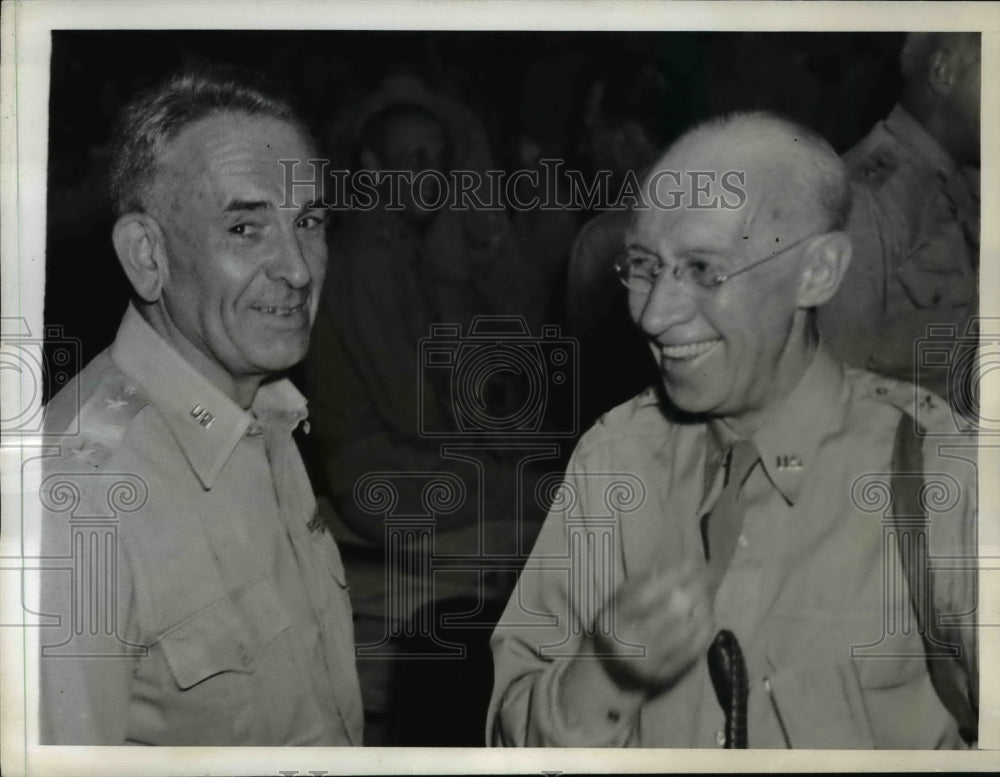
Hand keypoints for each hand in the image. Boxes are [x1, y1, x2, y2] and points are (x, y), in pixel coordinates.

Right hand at [590, 559, 714, 693]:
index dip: (670, 577)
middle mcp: (627, 645)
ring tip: (707, 594)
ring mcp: (647, 664)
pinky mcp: (663, 677)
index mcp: (611, 623)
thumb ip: (637, 584)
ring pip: (685, 632)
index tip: (690, 562)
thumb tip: (669, 568)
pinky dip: (704, 632)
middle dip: (692, 590)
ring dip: (701, 610)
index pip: (645, 595)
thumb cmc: (615, 627)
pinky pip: (691, 651)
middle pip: (669, 613)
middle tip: (705, 576)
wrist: (608, 674)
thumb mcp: (616, 603)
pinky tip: (708, 617)